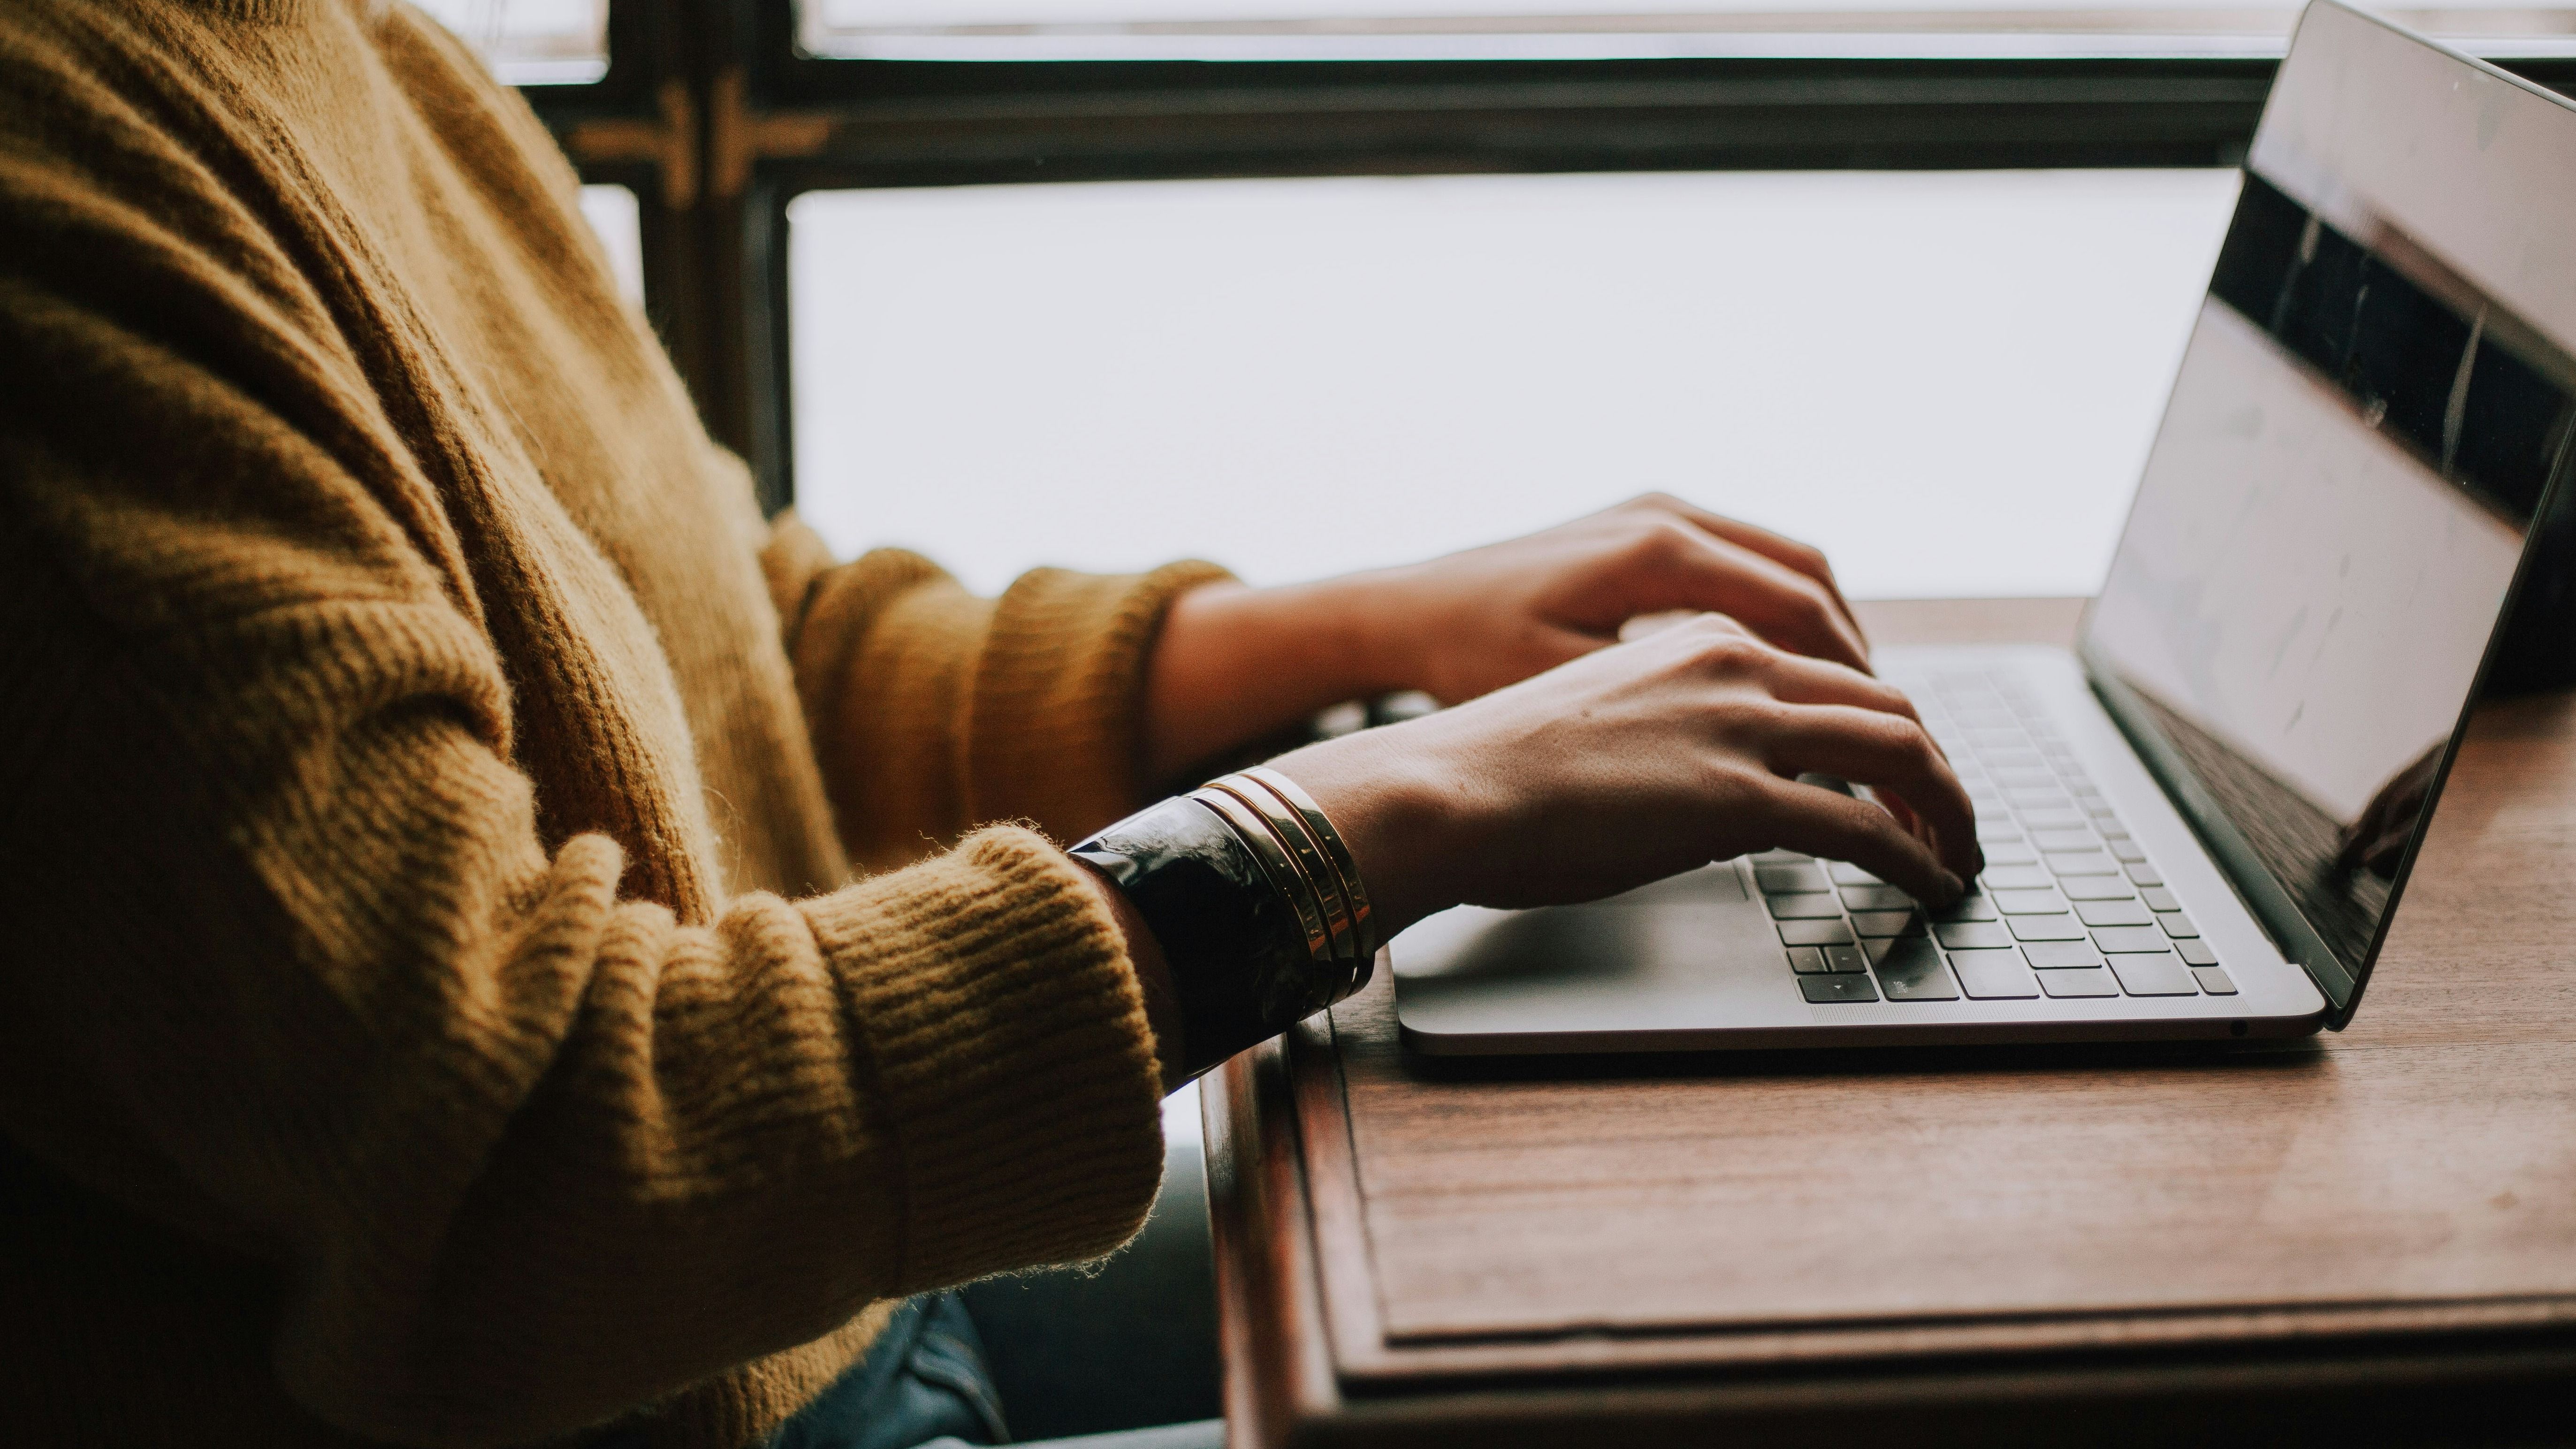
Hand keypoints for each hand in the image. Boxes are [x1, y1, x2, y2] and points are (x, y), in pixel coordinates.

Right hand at [1266, 613, 1980, 938]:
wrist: (1445, 788)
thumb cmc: (1496, 770)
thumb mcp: (1605, 720)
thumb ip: (1677, 732)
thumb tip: (1716, 790)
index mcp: (1701, 640)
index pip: (1831, 673)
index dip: (1885, 727)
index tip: (1901, 774)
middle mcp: (1735, 665)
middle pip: (1887, 704)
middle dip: (1937, 768)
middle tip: (1953, 819)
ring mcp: (1741, 728)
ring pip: (1901, 752)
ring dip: (1948, 809)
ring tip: (1960, 856)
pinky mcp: (1738, 798)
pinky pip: (1867, 828)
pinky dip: (1917, 857)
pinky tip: (1930, 885)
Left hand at [1352, 492, 1869, 704]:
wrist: (1405, 610)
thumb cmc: (1469, 657)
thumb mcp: (1568, 690)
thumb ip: (1669, 708)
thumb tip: (1766, 744)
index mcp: (1657, 551)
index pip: (1796, 609)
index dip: (1850, 676)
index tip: (1880, 732)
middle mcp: (1667, 514)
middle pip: (1806, 578)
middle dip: (1853, 654)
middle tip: (1886, 723)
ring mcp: (1657, 511)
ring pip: (1784, 563)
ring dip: (1824, 629)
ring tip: (1850, 701)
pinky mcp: (1644, 524)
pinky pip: (1744, 560)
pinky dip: (1781, 610)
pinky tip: (1786, 667)